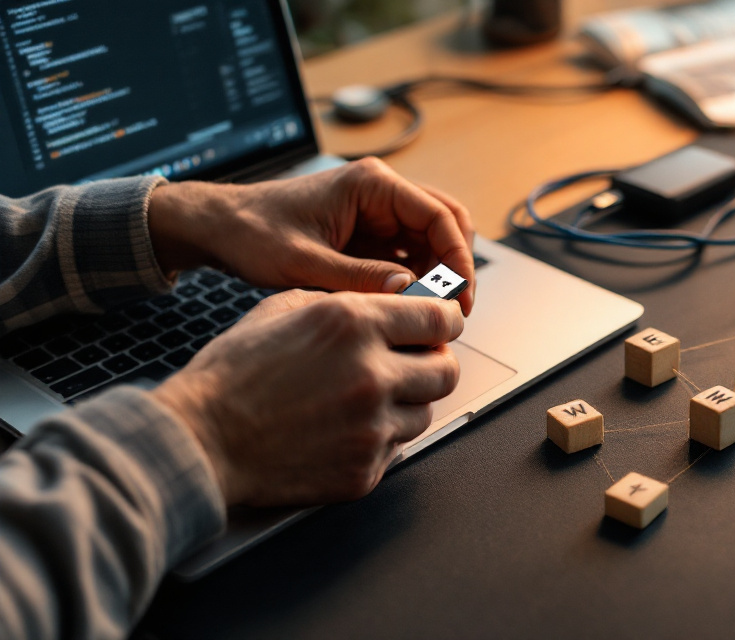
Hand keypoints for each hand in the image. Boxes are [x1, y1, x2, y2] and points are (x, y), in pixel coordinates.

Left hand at [147, 158, 475, 314]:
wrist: (221, 227)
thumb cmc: (253, 233)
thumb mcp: (304, 263)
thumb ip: (360, 278)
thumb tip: (410, 293)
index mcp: (371, 184)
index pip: (440, 216)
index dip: (458, 259)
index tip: (459, 297)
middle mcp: (381, 193)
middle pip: (447, 223)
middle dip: (457, 266)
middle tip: (455, 308)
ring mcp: (378, 212)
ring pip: (433, 240)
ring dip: (439, 274)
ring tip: (431, 312)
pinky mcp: (370, 233)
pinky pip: (410, 253)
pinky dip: (419, 279)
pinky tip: (409, 305)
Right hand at [151, 290, 462, 506]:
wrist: (200, 440)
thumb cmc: (234, 374)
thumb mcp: (284, 308)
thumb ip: (347, 302)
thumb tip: (392, 302)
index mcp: (354, 325)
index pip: (440, 319)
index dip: (446, 321)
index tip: (442, 325)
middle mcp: (372, 375)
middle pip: (446, 370)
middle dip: (434, 363)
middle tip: (413, 362)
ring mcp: (372, 428)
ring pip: (425, 412)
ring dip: (406, 402)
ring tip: (366, 397)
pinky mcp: (365, 470)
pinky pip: (397, 449)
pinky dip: (380, 438)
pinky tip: (345, 428)